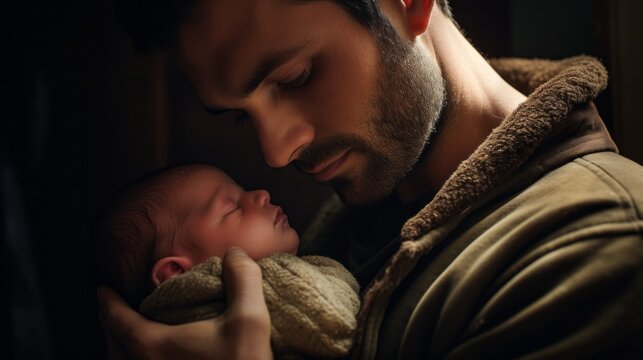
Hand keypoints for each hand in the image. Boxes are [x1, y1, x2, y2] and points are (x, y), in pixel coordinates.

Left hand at [97, 248, 272, 359]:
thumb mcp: (250, 320)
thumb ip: (242, 279)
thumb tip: (235, 253)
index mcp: (153, 347)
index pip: (117, 319)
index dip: (107, 301)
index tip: (101, 289)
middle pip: (111, 345)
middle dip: (109, 324)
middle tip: (111, 311)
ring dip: (119, 347)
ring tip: (129, 337)